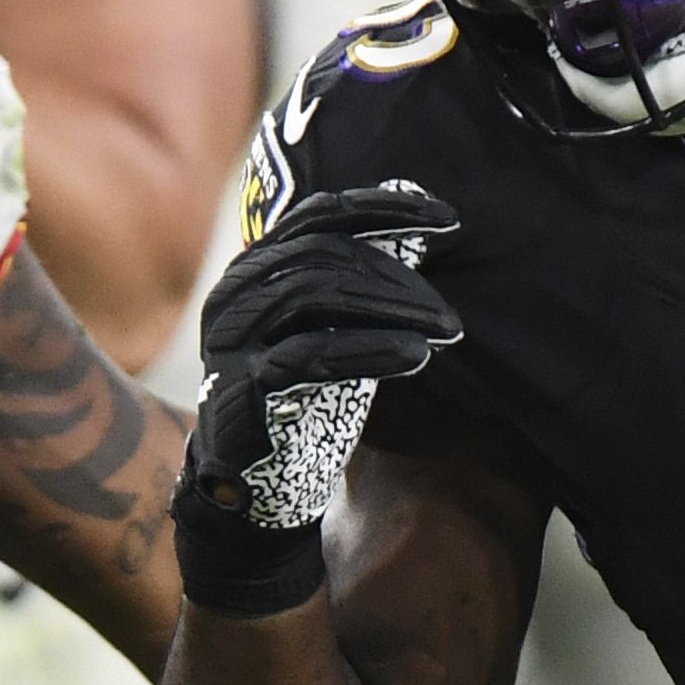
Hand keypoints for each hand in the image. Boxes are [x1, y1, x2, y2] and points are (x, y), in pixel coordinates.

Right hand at [173, 182, 459, 613]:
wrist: (256, 483)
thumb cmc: (304, 394)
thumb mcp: (337, 325)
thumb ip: (364, 270)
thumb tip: (415, 201)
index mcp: (256, 266)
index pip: (321, 214)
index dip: (386, 209)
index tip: (450, 221)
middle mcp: (235, 293)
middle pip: (325, 255)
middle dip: (399, 277)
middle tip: (451, 315)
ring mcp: (233, 340)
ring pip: (316, 293)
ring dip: (394, 307)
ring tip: (446, 331)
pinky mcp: (242, 388)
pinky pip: (310, 354)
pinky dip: (371, 349)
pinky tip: (417, 355)